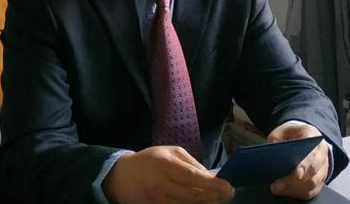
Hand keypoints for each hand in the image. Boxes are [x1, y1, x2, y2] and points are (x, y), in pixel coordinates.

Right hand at [102, 146, 234, 203]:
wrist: (121, 176)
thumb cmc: (149, 160)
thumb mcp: (169, 152)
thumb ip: (190, 162)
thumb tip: (209, 176)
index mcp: (166, 165)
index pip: (193, 177)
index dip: (212, 184)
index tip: (228, 187)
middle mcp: (162, 184)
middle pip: (192, 195)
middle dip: (214, 197)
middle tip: (228, 195)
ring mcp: (157, 200)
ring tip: (217, 200)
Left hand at [266, 122, 328, 199]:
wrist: (303, 136)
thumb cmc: (291, 134)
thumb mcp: (281, 131)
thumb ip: (276, 140)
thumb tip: (270, 154)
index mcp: (312, 136)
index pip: (312, 152)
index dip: (305, 164)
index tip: (296, 174)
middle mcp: (321, 152)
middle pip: (312, 171)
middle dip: (294, 180)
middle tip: (277, 185)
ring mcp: (322, 166)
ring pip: (313, 182)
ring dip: (295, 188)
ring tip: (277, 188)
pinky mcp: (320, 178)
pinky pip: (312, 190)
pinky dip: (298, 192)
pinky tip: (285, 191)